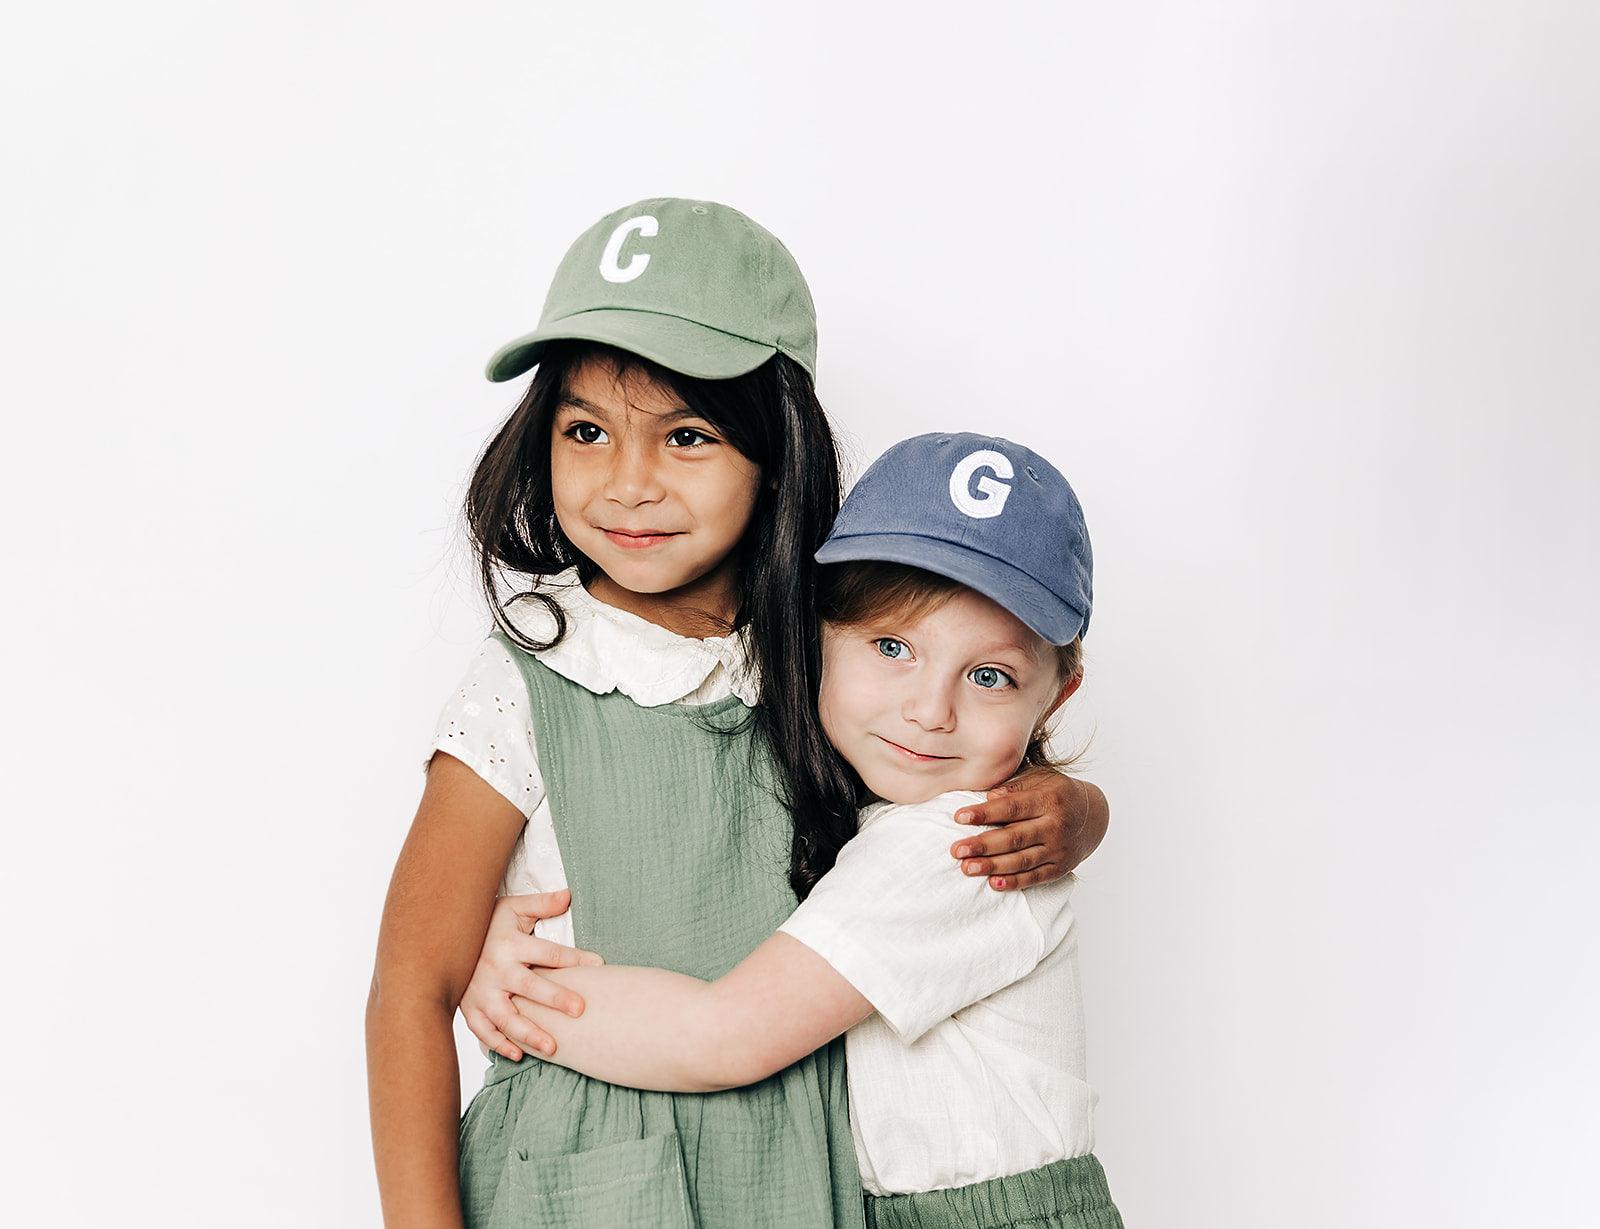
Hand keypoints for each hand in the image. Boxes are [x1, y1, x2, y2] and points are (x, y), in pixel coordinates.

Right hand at [459, 889, 604, 1060]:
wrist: (443, 938)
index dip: (573, 958)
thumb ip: (541, 904)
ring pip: (505, 1017)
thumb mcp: (513, 908)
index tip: (598, 964)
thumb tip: (568, 895)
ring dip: (528, 1033)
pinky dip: (498, 1045)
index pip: (547, 952)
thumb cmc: (487, 924)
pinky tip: (519, 1054)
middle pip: (528, 986)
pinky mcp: (469, 1008)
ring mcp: (480, 992)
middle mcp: (495, 970)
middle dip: (554, 998)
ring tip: (553, 1047)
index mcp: (510, 944)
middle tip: (579, 1009)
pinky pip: (483, 1031)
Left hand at [949, 766, 1109, 890]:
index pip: (1012, 807)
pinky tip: (992, 884)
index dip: (985, 813)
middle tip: (956, 849)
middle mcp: (1055, 826)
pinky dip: (1014, 882)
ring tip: (966, 868)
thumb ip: (1015, 786)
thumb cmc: (1056, 793)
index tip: (959, 817)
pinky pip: (1034, 878)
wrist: (1094, 816)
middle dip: (983, 844)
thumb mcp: (1041, 779)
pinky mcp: (1059, 869)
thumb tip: (989, 796)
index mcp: (1049, 800)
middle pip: (1014, 837)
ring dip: (992, 866)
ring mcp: (1058, 850)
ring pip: (1022, 861)